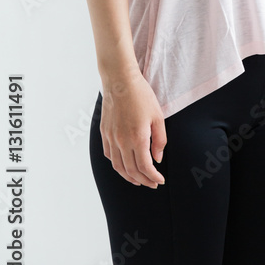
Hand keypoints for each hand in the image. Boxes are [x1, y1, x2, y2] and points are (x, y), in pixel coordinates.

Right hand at [99, 69, 166, 187]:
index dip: (153, 177)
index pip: (145, 167)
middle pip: (131, 170)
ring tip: (138, 180)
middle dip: (143, 180)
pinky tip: (124, 165)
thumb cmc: (141, 95)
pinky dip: (117, 165)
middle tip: (152, 183)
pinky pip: (109, 155)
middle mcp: (122, 141)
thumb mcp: (158, 116)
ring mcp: (111, 138)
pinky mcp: (104, 133)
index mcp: (137, 138)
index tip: (160, 180)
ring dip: (129, 177)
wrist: (120, 81)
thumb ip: (159, 140)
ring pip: (118, 166)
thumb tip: (157, 159)